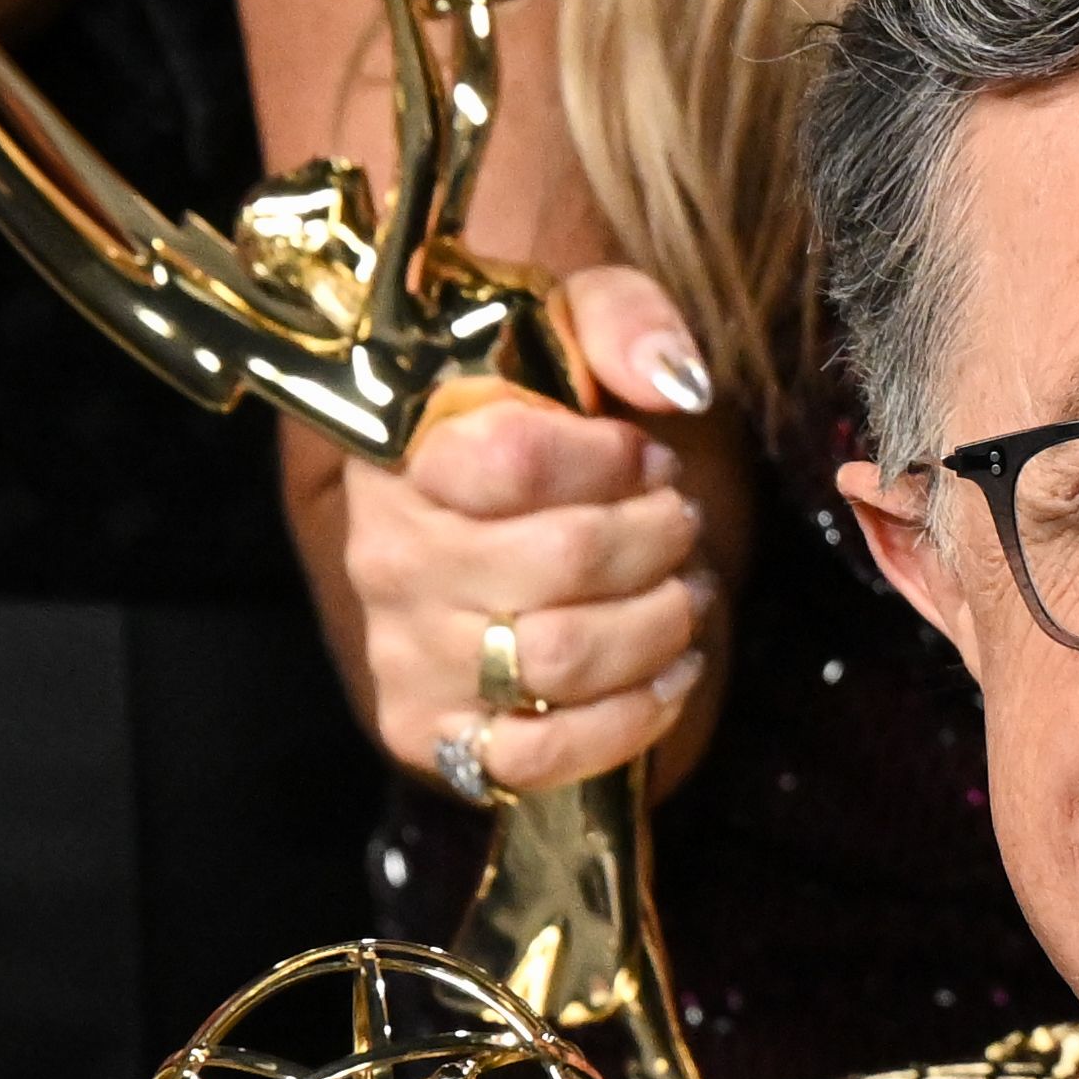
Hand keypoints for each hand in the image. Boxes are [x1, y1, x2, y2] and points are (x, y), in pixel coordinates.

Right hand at [319, 272, 732, 800]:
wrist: (468, 525)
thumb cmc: (532, 425)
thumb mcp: (565, 331)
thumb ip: (620, 321)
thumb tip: (677, 383)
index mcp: (406, 453)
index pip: (515, 458)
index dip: (611, 460)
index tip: (646, 458)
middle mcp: (391, 557)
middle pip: (563, 561)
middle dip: (658, 542)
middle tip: (682, 525)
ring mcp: (405, 654)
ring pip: (563, 658)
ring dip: (659, 625)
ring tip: (687, 594)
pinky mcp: (431, 734)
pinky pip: (539, 758)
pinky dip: (627, 723)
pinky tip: (671, 676)